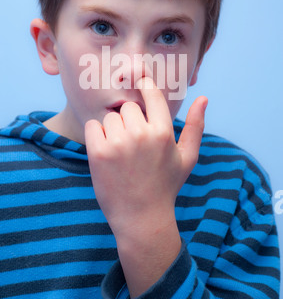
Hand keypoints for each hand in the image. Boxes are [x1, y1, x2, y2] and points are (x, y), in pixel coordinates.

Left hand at [85, 77, 206, 238]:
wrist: (141, 218)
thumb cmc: (166, 186)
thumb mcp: (187, 158)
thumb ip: (195, 126)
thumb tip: (203, 98)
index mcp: (163, 132)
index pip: (152, 94)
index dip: (144, 84)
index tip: (139, 80)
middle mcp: (142, 134)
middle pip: (127, 106)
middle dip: (129, 119)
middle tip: (133, 142)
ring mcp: (119, 143)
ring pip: (110, 117)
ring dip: (113, 129)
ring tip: (121, 152)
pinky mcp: (98, 153)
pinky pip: (93, 127)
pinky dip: (97, 136)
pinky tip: (106, 153)